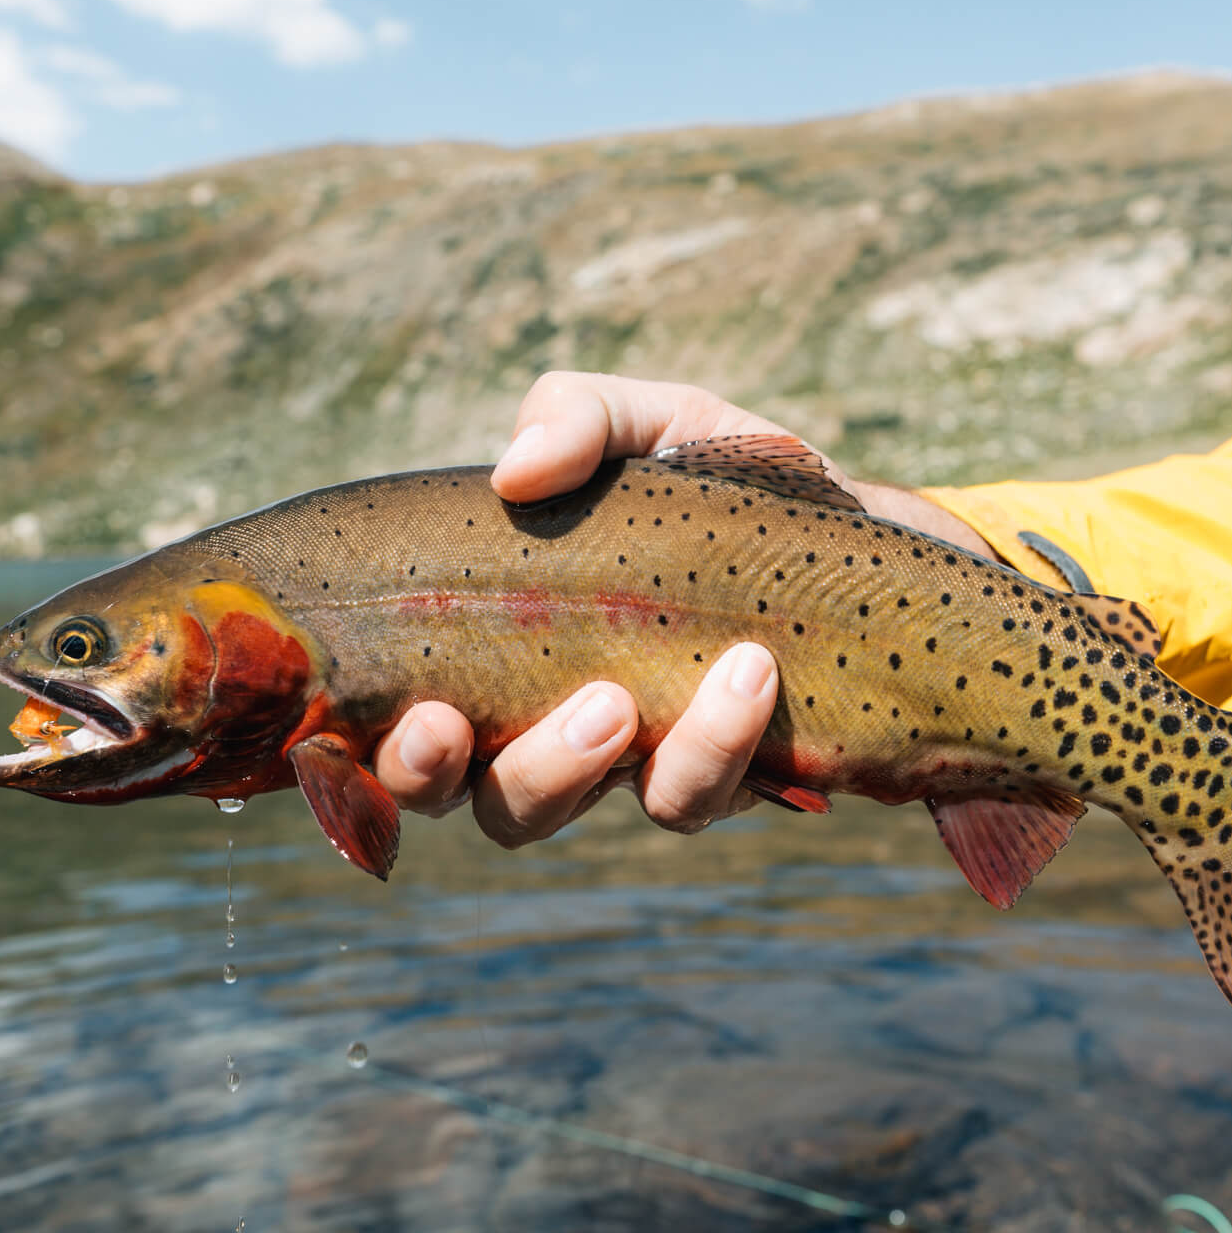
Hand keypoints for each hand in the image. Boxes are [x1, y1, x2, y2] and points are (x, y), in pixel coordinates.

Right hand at [371, 372, 993, 846]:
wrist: (864, 529)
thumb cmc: (724, 481)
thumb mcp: (653, 420)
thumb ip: (577, 417)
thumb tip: (516, 470)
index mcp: (494, 642)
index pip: (393, 714)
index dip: (367, 747)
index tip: (405, 710)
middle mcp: (539, 719)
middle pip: (453, 791)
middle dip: (439, 775)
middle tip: (458, 723)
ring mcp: (624, 759)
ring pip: (553, 815)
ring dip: (569, 767)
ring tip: (618, 699)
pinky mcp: (717, 779)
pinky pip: (687, 797)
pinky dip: (709, 741)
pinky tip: (747, 673)